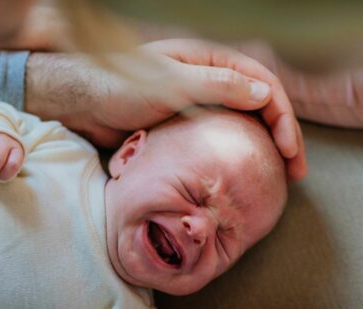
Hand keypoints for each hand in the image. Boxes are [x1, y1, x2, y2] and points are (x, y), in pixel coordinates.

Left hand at [26, 39, 305, 179]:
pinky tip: (238, 175)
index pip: (262, 86)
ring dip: (260, 150)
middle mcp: (208, 81)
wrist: (82, 103)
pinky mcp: (182, 127)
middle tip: (294, 172)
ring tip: (274, 179)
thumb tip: (265, 93)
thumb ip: (217, 86)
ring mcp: (195, 105)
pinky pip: (215, 141)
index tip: (290, 150)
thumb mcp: (170, 83)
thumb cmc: (119, 85)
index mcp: (211, 62)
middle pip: (257, 107)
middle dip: (280, 137)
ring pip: (239, 126)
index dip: (282, 117)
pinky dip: (233, 157)